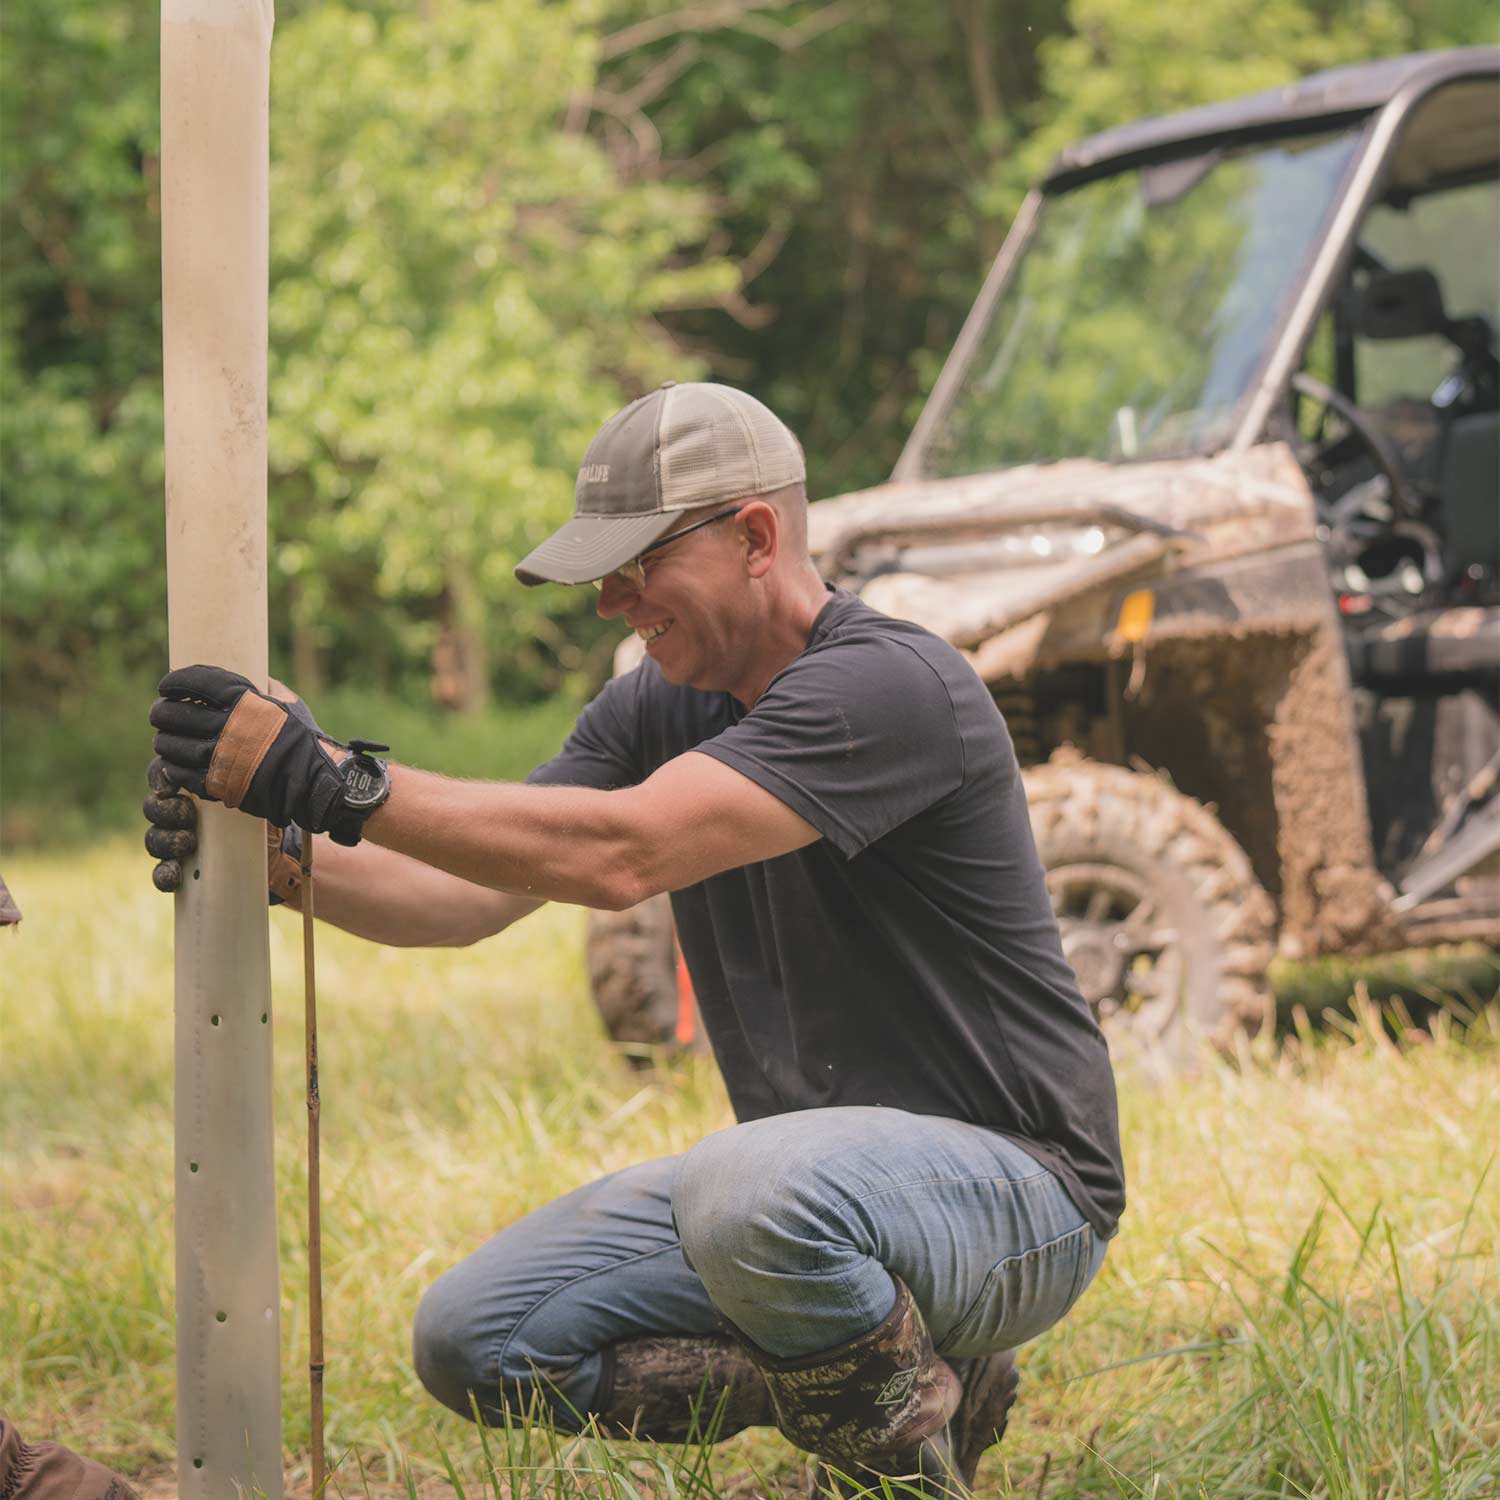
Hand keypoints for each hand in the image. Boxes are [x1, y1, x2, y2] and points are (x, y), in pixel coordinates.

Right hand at [144, 764, 305, 902]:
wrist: (282, 852)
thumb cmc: (266, 814)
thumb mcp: (255, 790)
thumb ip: (239, 775)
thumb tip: (231, 759)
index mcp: (193, 788)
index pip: (161, 776)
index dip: (159, 779)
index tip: (170, 785)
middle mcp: (182, 813)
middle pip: (153, 808)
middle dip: (165, 811)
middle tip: (188, 816)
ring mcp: (180, 842)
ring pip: (154, 839)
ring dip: (165, 840)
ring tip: (188, 843)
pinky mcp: (186, 873)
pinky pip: (162, 873)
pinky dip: (163, 875)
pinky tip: (174, 875)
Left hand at [149, 665, 378, 845]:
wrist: (315, 781)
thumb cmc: (305, 740)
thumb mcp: (290, 704)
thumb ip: (267, 689)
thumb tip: (256, 678)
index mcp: (245, 702)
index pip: (197, 682)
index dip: (176, 682)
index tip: (167, 686)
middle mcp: (229, 727)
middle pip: (177, 715)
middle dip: (162, 712)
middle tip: (159, 713)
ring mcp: (222, 757)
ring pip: (173, 746)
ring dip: (164, 741)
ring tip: (165, 739)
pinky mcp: (220, 784)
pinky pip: (181, 774)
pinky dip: (171, 768)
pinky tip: (171, 763)